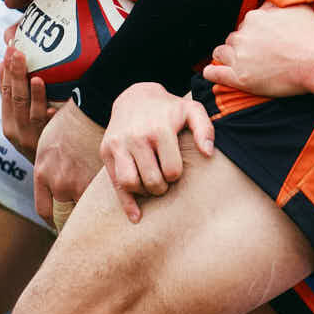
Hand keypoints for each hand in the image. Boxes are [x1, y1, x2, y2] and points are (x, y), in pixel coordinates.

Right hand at [0, 45, 57, 159]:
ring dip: (34, 95)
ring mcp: (31, 138)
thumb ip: (20, 97)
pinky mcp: (47, 145)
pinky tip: (53, 109)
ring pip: (31, 114)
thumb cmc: (39, 139)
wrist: (49, 173)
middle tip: (18, 52)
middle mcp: (16, 130)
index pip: (4, 93)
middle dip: (16, 74)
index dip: (5, 72)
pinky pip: (50, 131)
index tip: (8, 51)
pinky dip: (50, 119)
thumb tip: (13, 64)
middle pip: (15, 99)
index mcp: (8, 121)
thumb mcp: (23, 122)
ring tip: (36, 78)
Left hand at [33, 101, 104, 228]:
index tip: (63, 222)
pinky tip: (114, 208)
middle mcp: (57, 182)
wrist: (90, 109)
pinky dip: (105, 206)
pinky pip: (99, 202)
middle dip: (71, 221)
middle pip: (62, 216)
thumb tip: (50, 183)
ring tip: (100, 219)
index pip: (45, 211)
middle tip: (81, 226)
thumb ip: (47, 166)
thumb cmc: (70, 122)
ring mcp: (77, 182)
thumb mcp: (47, 143)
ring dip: (90, 215)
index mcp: (42, 173)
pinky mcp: (97, 179)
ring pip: (83, 211)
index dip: (54, 219)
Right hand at [101, 82, 214, 214]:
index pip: (171, 170)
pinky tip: (136, 217)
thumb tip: (208, 153)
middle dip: (162, 187)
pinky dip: (126, 204)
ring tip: (152, 186)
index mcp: (159, 129)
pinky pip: (115, 184)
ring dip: (144, 192)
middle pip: (151, 180)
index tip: (176, 169)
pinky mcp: (105, 151)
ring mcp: (118, 144)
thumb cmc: (169, 109)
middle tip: (165, 182)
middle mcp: (136, 137)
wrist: (135, 96)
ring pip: (129, 183)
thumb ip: (205, 129)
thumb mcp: (192, 110)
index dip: (176, 174)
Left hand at [202, 3, 313, 98]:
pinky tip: (212, 73)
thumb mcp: (297, 8)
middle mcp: (243, 36)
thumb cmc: (312, 36)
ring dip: (227, 57)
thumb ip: (277, 2)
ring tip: (237, 63)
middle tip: (256, 54)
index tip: (262, 41)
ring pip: (221, 54)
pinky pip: (214, 74)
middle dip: (240, 46)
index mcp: (254, 18)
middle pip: (232, 39)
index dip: (252, 33)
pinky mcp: (240, 79)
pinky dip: (211, 73)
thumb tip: (267, 0)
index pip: (244, 24)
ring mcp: (240, 58)